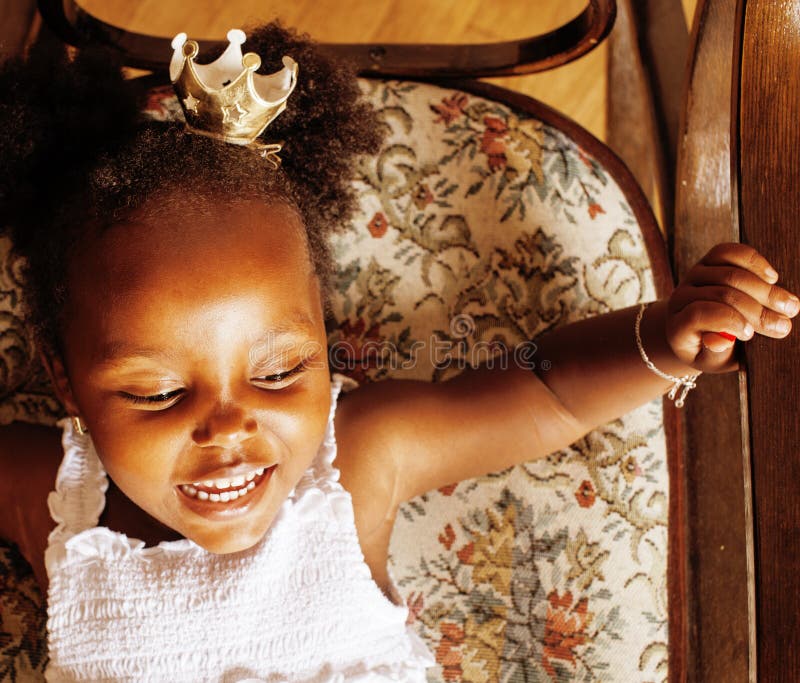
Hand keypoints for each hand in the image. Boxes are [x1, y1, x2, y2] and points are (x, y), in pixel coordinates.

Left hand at [666, 243, 798, 372]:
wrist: (698, 331)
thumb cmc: (709, 350)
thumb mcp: (711, 361)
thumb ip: (714, 354)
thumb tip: (720, 341)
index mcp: (677, 326)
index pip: (699, 315)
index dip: (728, 321)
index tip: (751, 334)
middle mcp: (681, 297)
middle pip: (721, 294)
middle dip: (757, 310)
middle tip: (785, 324)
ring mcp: (693, 276)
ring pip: (730, 274)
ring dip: (765, 290)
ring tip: (789, 305)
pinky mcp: (707, 261)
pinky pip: (730, 253)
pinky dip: (754, 263)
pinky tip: (772, 278)